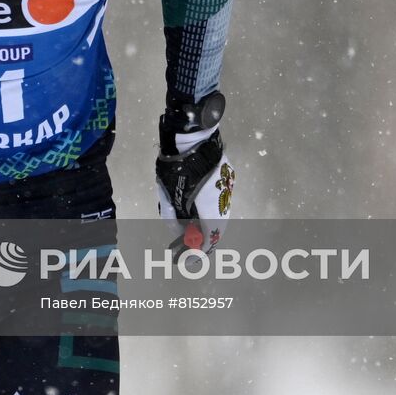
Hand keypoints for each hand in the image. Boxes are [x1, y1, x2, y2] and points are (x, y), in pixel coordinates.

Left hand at [155, 100, 234, 252]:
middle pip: (217, 228)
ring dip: (205, 225)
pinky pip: (219, 200)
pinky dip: (208, 210)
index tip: (188, 260)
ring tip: (187, 232)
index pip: (208, 238)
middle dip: (202, 240)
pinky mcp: (226, 176)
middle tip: (186, 249)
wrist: (191, 134)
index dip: (197, 251)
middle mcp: (224, 201)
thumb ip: (173, 217)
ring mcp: (227, 188)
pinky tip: (195, 212)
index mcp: (211, 208)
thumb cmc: (175, 166)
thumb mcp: (168, 195)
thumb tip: (177, 232)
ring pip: (220, 214)